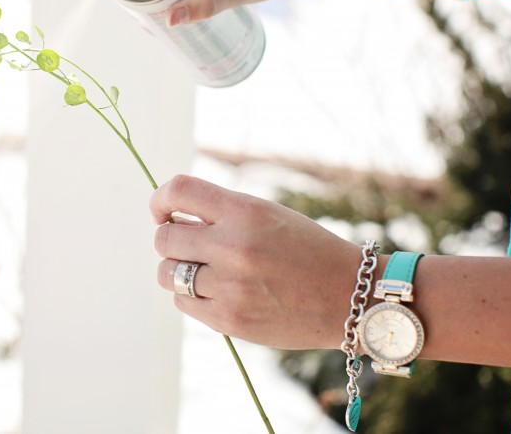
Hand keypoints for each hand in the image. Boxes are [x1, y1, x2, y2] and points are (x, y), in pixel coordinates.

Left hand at [151, 174, 359, 349]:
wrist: (350, 297)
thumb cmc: (306, 250)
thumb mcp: (267, 215)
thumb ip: (220, 214)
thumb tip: (169, 219)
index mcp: (245, 211)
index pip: (179, 191)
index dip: (160, 199)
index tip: (163, 211)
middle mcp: (233, 246)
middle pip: (164, 238)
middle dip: (171, 240)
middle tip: (190, 246)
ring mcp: (229, 286)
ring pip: (167, 273)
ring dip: (176, 270)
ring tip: (202, 270)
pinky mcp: (229, 319)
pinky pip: (183, 302)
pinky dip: (192, 296)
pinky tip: (217, 292)